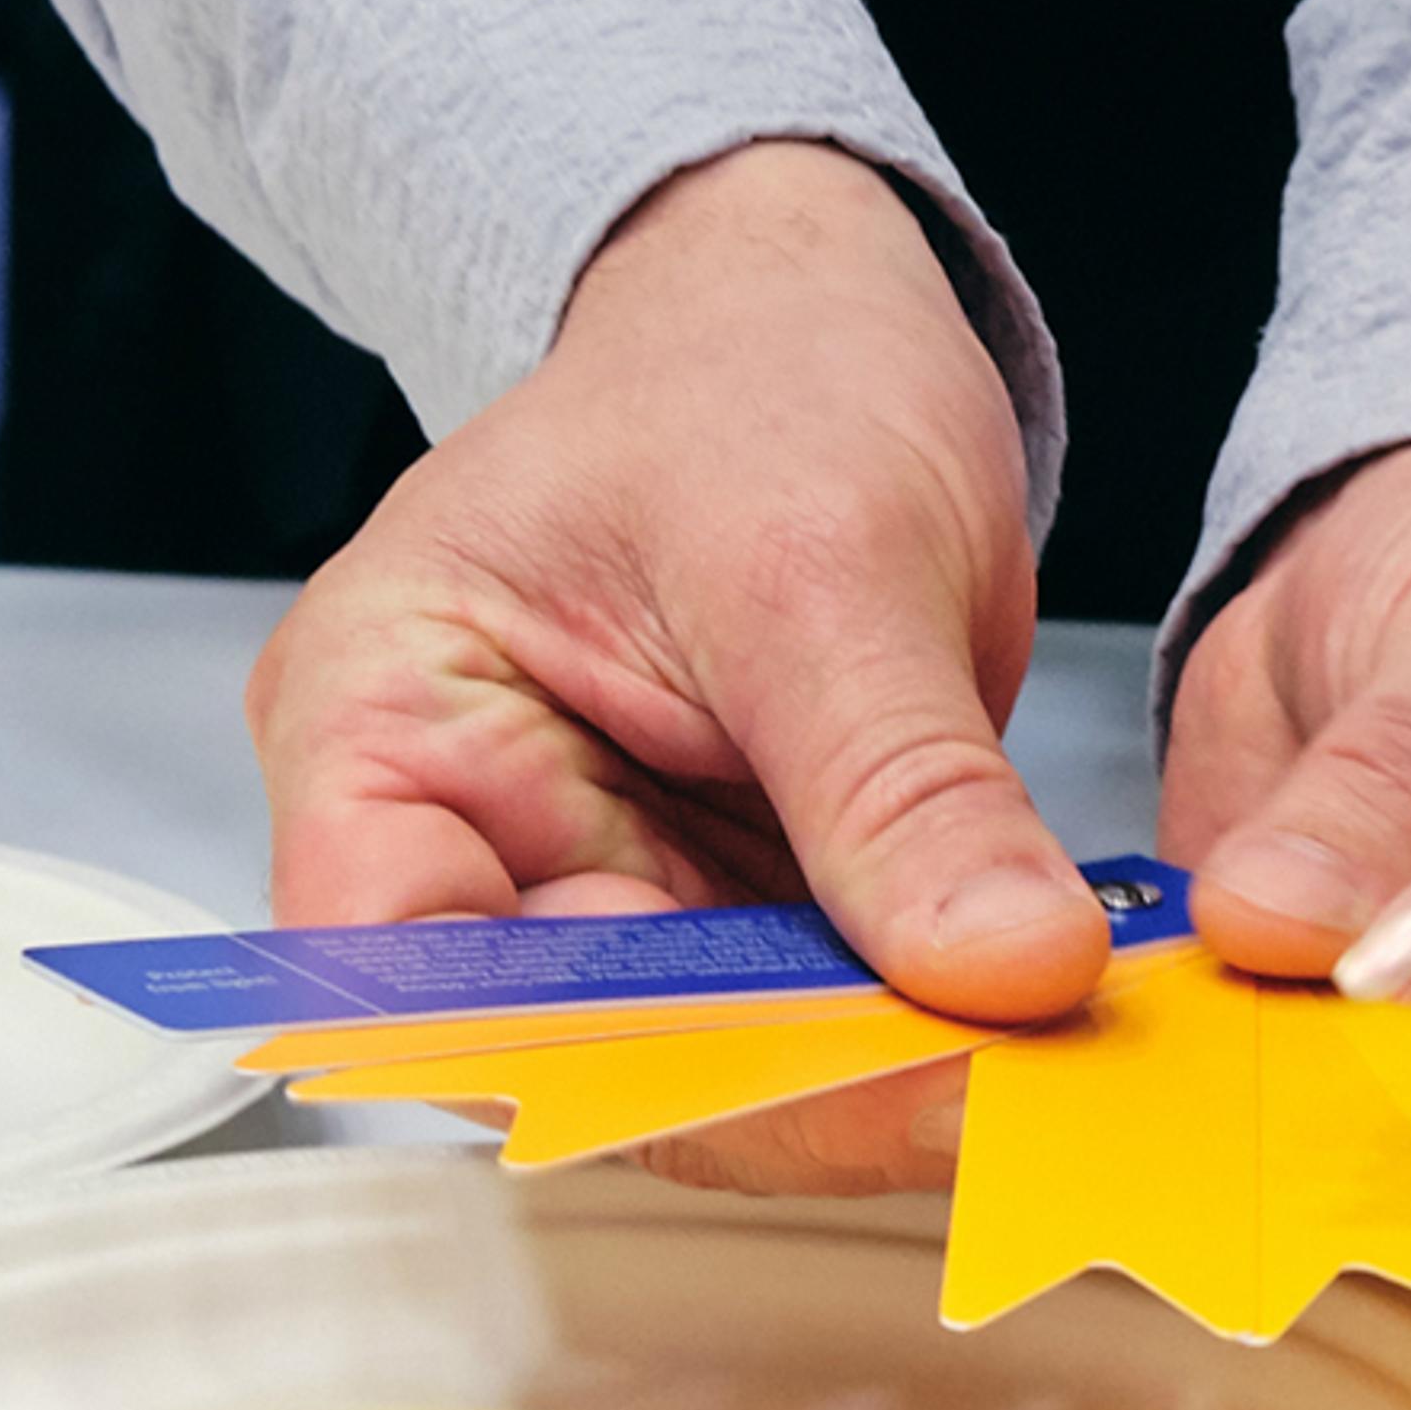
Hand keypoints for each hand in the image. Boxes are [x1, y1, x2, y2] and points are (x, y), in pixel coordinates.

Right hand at [249, 141, 1105, 1190]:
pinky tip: (1023, 1037)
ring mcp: (589, 884)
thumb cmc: (748, 369)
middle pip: (574, 1050)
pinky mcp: (713, 911)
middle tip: (979, 1094)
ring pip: (703, 1065)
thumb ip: (898, 782)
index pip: (402, 973)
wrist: (811, 315)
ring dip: (863, 1083)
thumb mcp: (827, 557)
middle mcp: (456, 835)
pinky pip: (797, 1025)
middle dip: (777, 1088)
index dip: (580, 1055)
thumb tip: (1001, 969)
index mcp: (378, 719)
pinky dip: (908, 1039)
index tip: (796, 1073)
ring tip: (1032, 1071)